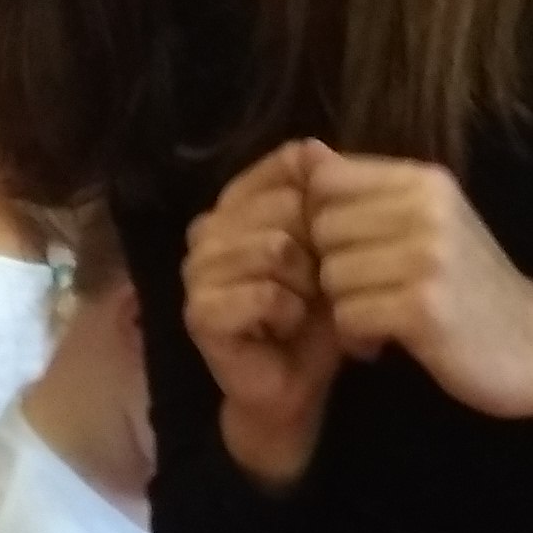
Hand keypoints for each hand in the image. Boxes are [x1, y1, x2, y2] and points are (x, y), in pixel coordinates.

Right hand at [184, 142, 344, 490]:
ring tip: (303, 308)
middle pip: (284, 207)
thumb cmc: (317, 314)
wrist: (296, 384)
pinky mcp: (200, 312)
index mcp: (236, 203)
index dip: (325, 200)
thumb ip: (325, 198)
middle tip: (317, 285)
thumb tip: (316, 148)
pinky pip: (264, 293)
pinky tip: (286, 327)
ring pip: (275, 249)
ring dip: (305, 285)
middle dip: (318, 249)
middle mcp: (208, 229)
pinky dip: (289, 313)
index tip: (335, 241)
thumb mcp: (334, 248)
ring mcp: (197, 271)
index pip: (285, 166)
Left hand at [302, 148, 532, 424]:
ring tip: (379, 318)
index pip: (328, 178)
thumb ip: (367, 190)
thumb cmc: (470, 284)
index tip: (349, 249)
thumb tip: (304, 151)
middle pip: (321, 228)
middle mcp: (427, 209)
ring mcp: (428, 257)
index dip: (321, 218)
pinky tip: (382, 342)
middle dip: (333, 268)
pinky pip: (347, 316)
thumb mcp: (426, 222)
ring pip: (331, 275)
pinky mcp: (423, 307)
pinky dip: (357, 338)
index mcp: (426, 180)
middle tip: (366, 292)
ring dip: (344, 308)